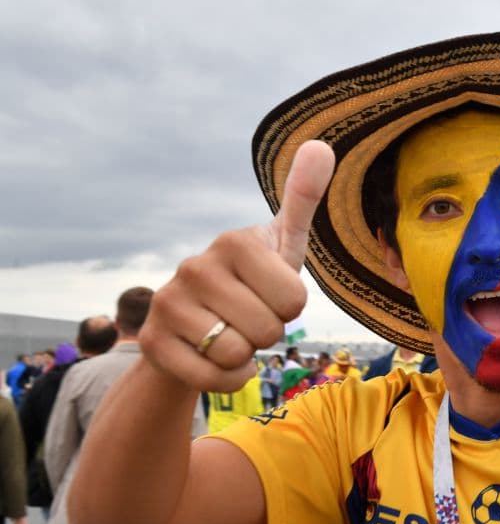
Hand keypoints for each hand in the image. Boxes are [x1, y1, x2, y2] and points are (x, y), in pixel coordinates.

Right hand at [140, 141, 335, 391]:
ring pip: (236, 354)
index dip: (289, 307)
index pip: (294, 300)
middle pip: (267, 329)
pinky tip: (215, 358)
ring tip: (230, 333)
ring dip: (245, 355)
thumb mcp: (282, 243)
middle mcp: (194, 265)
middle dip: (267, 333)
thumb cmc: (253, 281)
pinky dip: (226, 378)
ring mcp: (167, 303)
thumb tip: (322, 145)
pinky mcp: (152, 342)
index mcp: (234, 241)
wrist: (198, 323)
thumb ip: (303, 199)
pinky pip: (213, 378)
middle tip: (250, 316)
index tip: (270, 293)